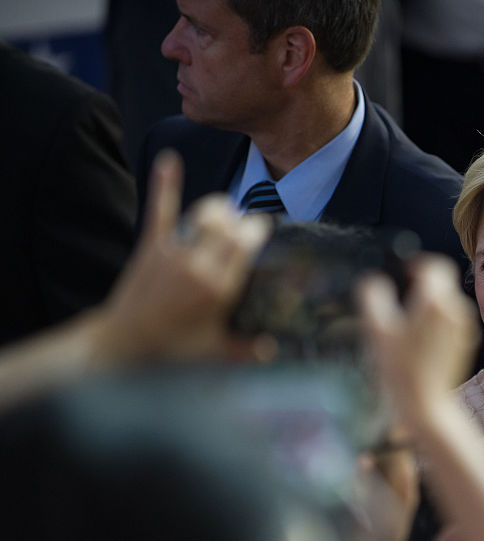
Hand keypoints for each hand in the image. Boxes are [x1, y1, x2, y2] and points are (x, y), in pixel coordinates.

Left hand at [94, 150, 271, 361]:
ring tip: (225, 211)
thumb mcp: (215, 352)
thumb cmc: (172, 350)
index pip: (245, 245)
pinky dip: (165, 184)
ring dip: (218, 208)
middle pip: (228, 227)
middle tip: (245, 226)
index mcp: (218, 289)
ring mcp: (173, 253)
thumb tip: (275, 350)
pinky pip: (161, 210)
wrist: (123, 344)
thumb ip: (248, 350)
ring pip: (202, 216)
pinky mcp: (152, 247)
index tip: (263, 229)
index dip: (256, 231)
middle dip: (241, 220)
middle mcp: (197, 266)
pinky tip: (170, 159)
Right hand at [357, 256, 478, 422]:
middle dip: (422, 283)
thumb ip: (372, 296)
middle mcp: (456, 310)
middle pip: (442, 282)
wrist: (426, 404)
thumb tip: (372, 281)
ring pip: (447, 300)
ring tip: (406, 321)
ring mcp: (463, 326)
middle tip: (400, 296)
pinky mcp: (466, 342)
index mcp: (436, 301)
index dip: (416, 264)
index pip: (435, 265)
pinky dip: (436, 319)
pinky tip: (418, 339)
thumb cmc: (401, 371)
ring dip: (429, 302)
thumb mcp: (376, 330)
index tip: (403, 273)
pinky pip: (451, 318)